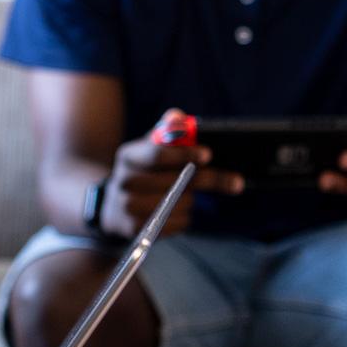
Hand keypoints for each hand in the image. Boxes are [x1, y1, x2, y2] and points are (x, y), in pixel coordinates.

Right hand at [100, 108, 243, 238]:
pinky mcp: (135, 230)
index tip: (208, 155)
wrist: (110, 207)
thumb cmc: (141, 172)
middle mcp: (124, 180)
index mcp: (129, 155)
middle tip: (235, 182)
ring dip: (191, 200)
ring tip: (187, 196)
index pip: (157, 153)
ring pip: (178, 204)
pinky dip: (183, 218)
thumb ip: (165, 132)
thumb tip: (177, 116)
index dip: (184, 154)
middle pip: (175, 182)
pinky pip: (174, 223)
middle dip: (208, 180)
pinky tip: (177, 212)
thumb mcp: (147, 149)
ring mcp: (127, 207)